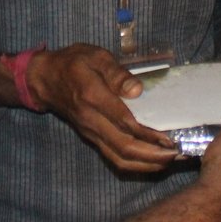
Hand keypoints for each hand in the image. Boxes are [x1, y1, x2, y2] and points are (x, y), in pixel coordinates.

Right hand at [26, 44, 179, 172]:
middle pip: (123, 147)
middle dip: (152, 155)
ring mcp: (90, 132)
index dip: (148, 133)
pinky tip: (151, 162)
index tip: (170, 138)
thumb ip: (116, 73)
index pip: (124, 121)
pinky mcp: (91, 138)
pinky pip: (113, 157)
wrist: (44, 79)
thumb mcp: (96, 56)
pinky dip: (134, 164)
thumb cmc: (73, 62)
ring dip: (146, 164)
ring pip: (119, 157)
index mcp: (93, 96)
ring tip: (169, 160)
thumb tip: (137, 90)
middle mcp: (91, 120)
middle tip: (176, 154)